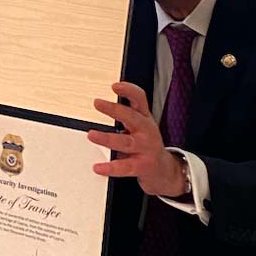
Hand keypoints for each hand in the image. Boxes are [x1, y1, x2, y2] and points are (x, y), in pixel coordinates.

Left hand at [87, 81, 187, 196]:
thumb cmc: (146, 145)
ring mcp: (146, 148)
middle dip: (114, 109)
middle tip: (97, 103)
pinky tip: (98, 167)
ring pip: (125, 142)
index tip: (115, 86)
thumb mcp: (139, 125)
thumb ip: (125, 114)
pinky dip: (111, 167)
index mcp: (144, 118)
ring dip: (107, 138)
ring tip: (91, 134)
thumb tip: (100, 102)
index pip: (139, 99)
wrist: (163, 170)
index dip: (128, 91)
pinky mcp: (143, 166)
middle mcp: (146, 131)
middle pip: (131, 117)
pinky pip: (125, 167)